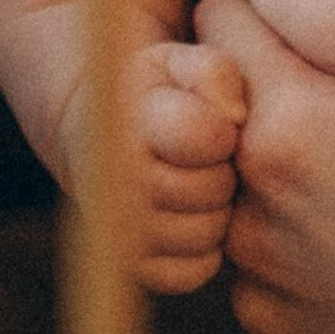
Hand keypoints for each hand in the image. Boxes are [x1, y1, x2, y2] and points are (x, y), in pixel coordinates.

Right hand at [135, 40, 247, 293]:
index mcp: (123, 125)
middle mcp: (112, 185)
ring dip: (214, 210)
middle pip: (211, 189)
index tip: (212, 123)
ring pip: (206, 233)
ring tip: (196, 183)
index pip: (205, 136)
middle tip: (205, 156)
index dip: (221, 129)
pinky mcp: (134, 268)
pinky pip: (194, 270)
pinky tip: (190, 217)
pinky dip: (203, 250)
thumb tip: (233, 119)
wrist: (101, 135)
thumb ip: (213, 72)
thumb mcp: (181, 62)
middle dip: (221, 169)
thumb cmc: (157, 94)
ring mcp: (119, 234)